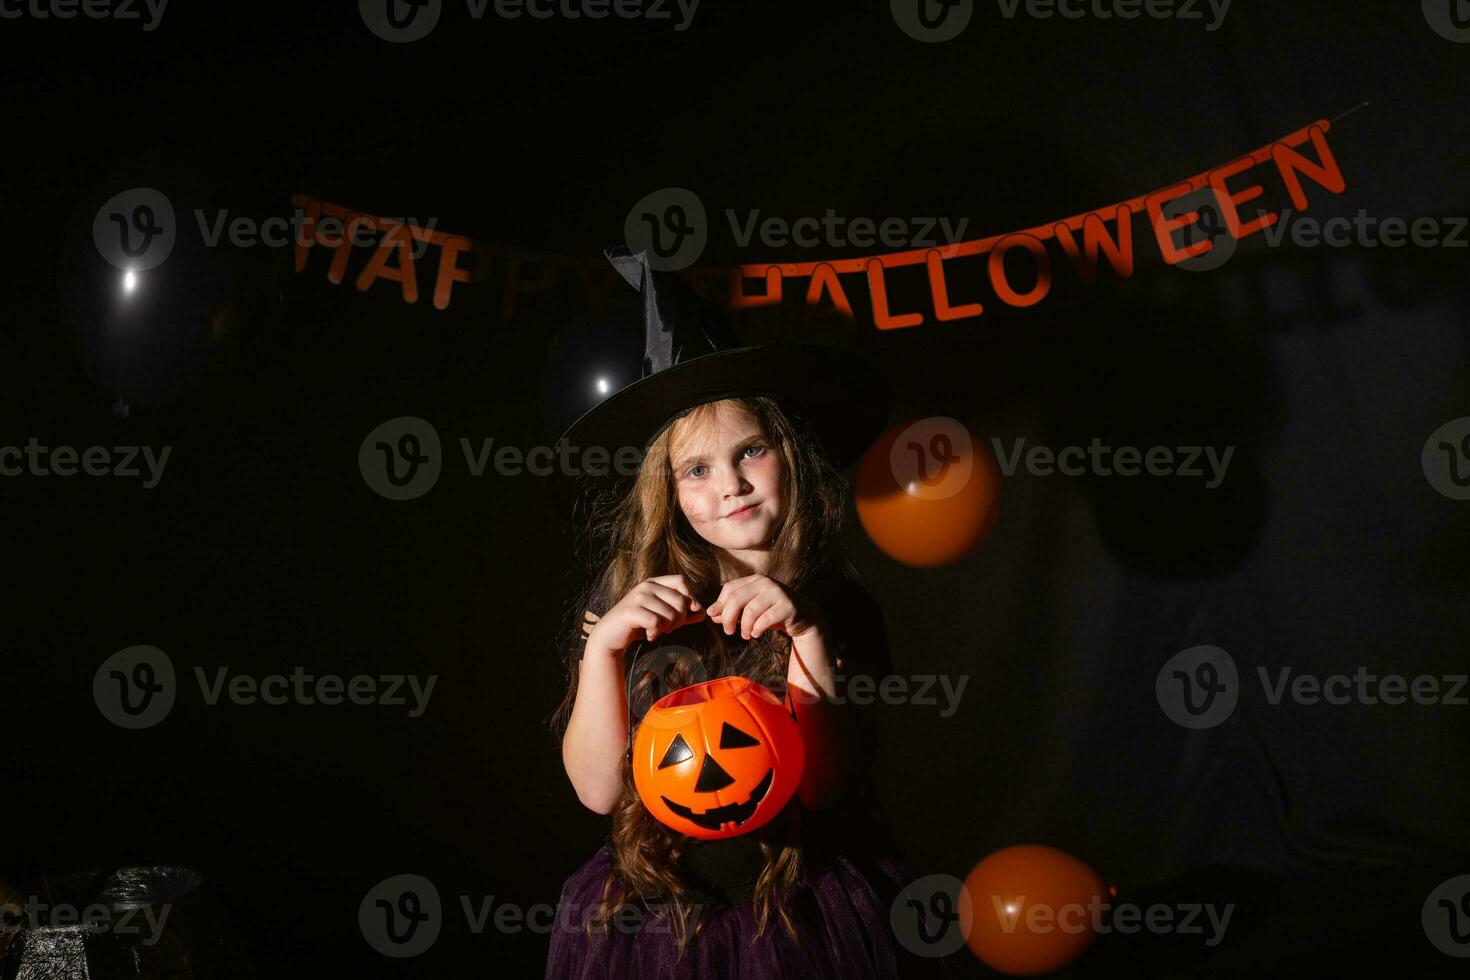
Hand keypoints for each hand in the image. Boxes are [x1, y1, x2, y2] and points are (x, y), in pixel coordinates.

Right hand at [586, 574, 705, 653]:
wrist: (611, 634)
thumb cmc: (639, 624)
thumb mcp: (663, 617)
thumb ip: (683, 614)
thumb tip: (703, 613)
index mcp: (655, 582)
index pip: (681, 581)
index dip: (689, 597)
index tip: (686, 613)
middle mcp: (647, 586)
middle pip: (680, 601)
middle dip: (679, 620)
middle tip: (667, 629)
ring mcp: (638, 597)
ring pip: (670, 614)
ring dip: (666, 629)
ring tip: (656, 631)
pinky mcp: (631, 611)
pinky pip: (656, 622)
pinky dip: (656, 633)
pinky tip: (649, 635)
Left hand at [706, 575, 823, 640]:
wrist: (803, 617)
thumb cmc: (772, 613)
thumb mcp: (749, 610)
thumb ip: (731, 610)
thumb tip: (711, 614)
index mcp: (754, 580)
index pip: (729, 589)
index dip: (720, 605)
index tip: (717, 619)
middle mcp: (765, 583)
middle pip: (736, 599)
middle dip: (728, 618)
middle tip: (728, 632)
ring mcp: (777, 593)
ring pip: (750, 611)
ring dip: (744, 627)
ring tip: (745, 635)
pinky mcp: (787, 606)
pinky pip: (765, 619)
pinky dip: (757, 629)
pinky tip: (756, 634)